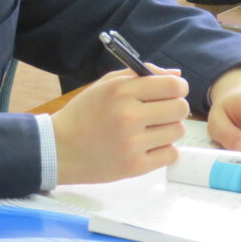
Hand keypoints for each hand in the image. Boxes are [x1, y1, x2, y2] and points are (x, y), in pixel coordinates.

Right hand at [52, 67, 189, 184]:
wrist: (60, 149)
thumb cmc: (83, 114)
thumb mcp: (105, 85)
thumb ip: (140, 74)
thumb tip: (177, 75)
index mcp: (121, 91)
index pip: (172, 85)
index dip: (178, 87)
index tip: (172, 92)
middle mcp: (129, 115)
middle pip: (180, 108)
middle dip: (175, 108)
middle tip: (160, 112)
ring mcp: (132, 143)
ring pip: (178, 131)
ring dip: (168, 130)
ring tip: (150, 130)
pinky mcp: (135, 166)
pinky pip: (171, 154)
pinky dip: (164, 150)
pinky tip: (148, 146)